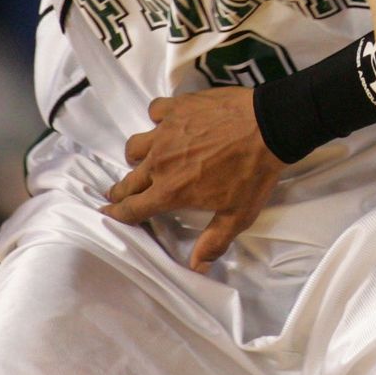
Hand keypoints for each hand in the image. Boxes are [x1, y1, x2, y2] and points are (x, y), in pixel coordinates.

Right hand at [104, 90, 282, 272]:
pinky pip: (155, 111)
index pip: (132, 208)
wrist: (268, 126)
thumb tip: (197, 267)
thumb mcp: (238, 215)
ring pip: (135, 146)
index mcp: (170, 191)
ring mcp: (165, 132)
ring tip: (148, 159)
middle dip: (121, 191)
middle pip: (127, 181)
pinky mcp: (176, 107)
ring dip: (138, 156)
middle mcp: (160, 163)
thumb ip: (214, 241)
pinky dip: (159, 118)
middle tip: (121, 193)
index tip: (107, 213)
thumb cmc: (253, 173)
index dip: (117, 214)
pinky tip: (170, 123)